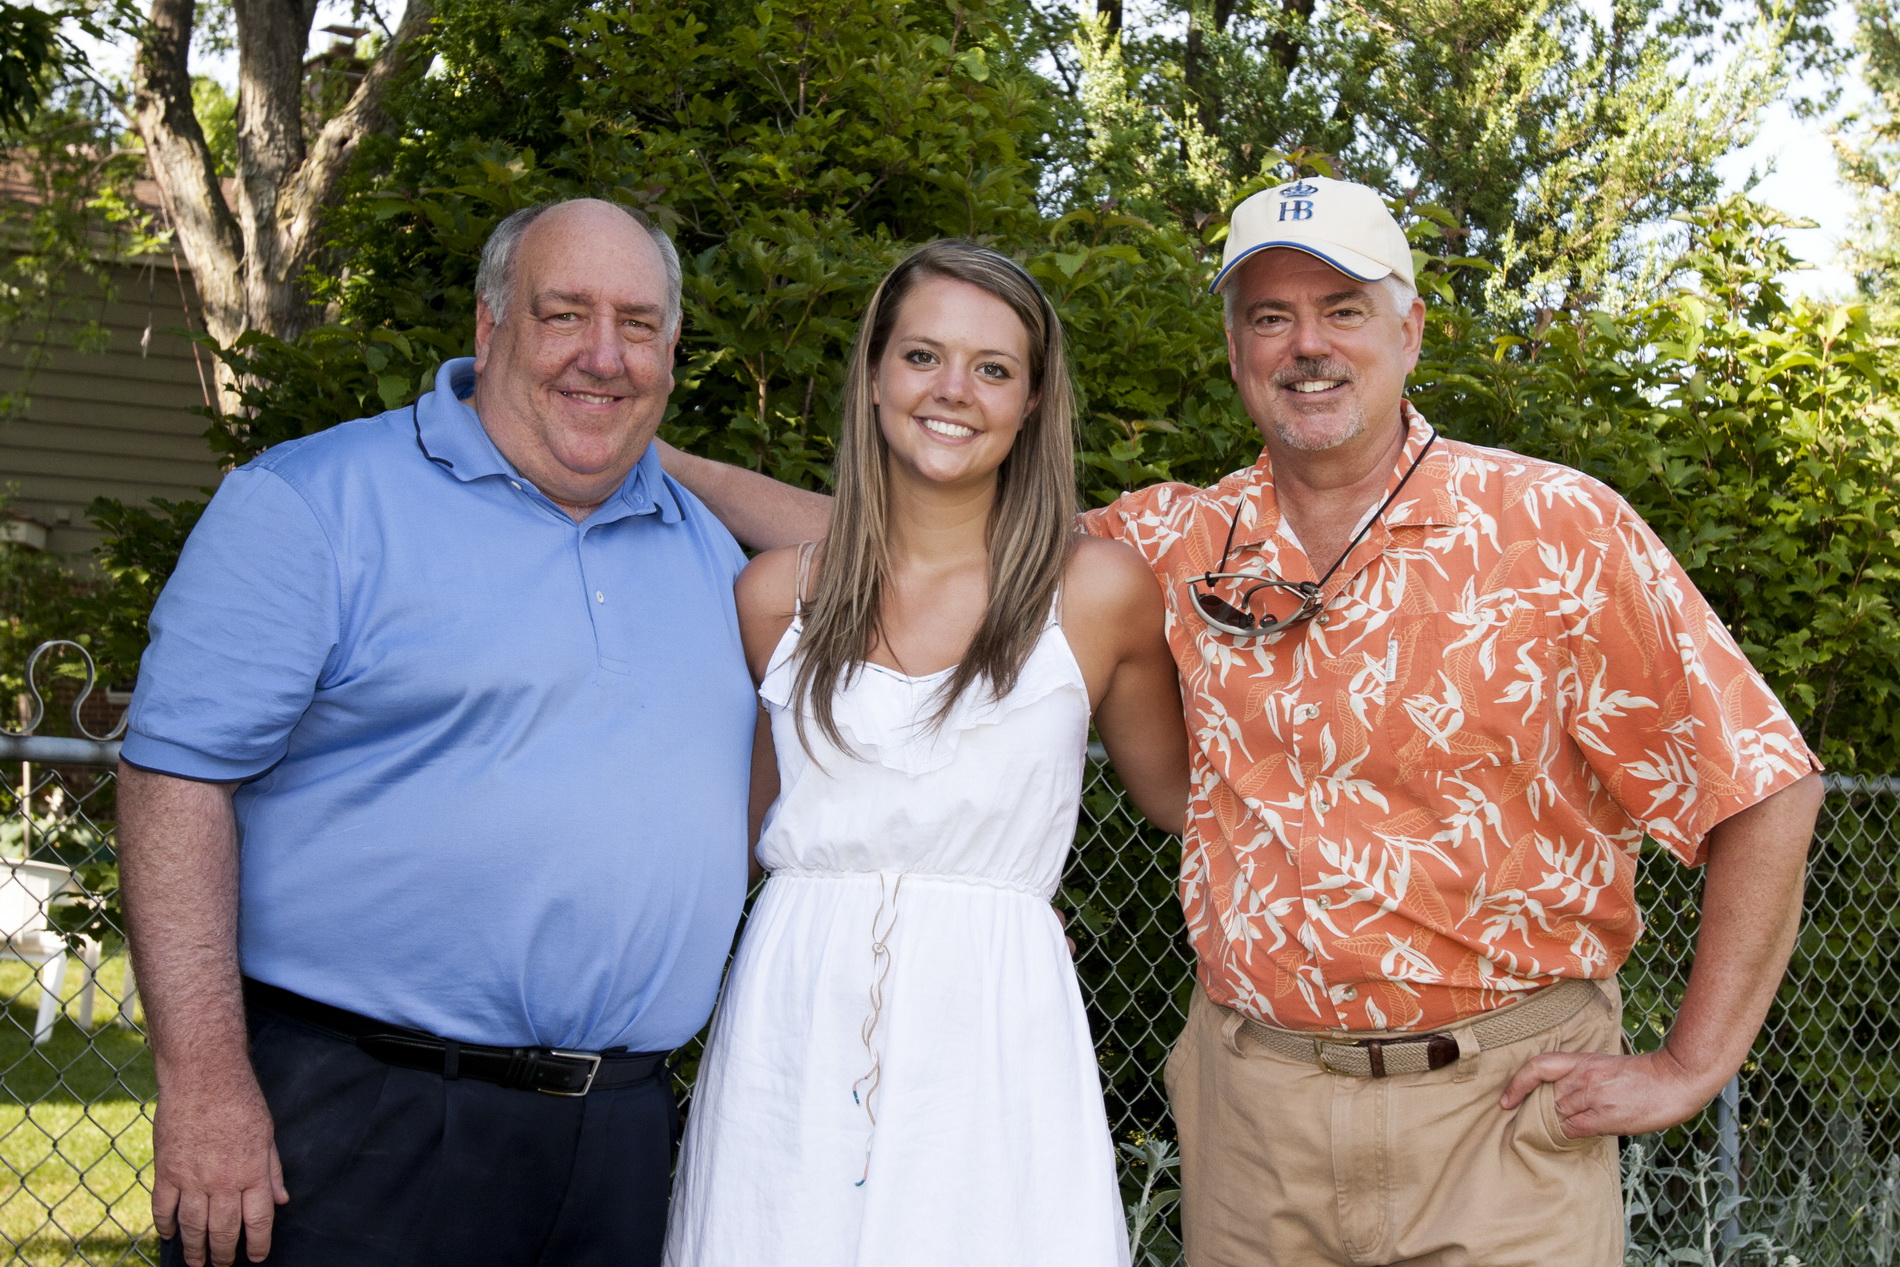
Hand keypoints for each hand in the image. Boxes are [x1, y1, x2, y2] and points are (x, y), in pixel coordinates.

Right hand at [152, 1081, 288, 1265]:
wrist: (204, 1076)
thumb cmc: (241, 1100)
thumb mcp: (268, 1133)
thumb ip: (272, 1170)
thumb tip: (281, 1200)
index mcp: (253, 1171)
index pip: (258, 1221)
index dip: (257, 1244)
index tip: (255, 1257)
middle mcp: (223, 1180)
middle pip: (224, 1230)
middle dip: (224, 1253)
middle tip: (223, 1264)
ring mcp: (192, 1178)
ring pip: (193, 1226)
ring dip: (195, 1248)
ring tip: (197, 1262)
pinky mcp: (167, 1170)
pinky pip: (164, 1208)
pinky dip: (165, 1226)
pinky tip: (170, 1235)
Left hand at [1499, 1047, 1722, 1138]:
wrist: (1674, 1078)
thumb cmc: (1643, 1075)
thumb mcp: (1605, 1066)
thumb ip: (1582, 1079)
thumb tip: (1562, 1102)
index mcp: (1581, 1061)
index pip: (1538, 1067)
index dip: (1517, 1084)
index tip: (1506, 1101)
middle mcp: (1582, 1077)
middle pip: (1547, 1099)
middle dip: (1542, 1112)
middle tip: (1543, 1122)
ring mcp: (1593, 1097)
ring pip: (1559, 1116)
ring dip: (1559, 1124)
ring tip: (1574, 1125)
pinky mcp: (1605, 1116)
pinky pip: (1574, 1129)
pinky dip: (1570, 1134)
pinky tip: (1579, 1132)